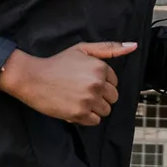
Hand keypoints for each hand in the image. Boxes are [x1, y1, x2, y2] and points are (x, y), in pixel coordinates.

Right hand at [0, 42, 136, 124]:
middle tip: (81, 91)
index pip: (115, 83)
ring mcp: (89, 100)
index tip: (86, 81)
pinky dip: (86, 118)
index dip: (101, 83)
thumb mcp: (83, 49)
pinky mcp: (79, 114)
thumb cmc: (57, 63)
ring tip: (78, 99)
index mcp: (100, 68)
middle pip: (112, 98)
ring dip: (94, 108)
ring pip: (105, 111)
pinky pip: (95, 121)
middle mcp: (97, 84)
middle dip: (100, 96)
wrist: (32, 78)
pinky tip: (74, 107)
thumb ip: (109, 48)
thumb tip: (133, 45)